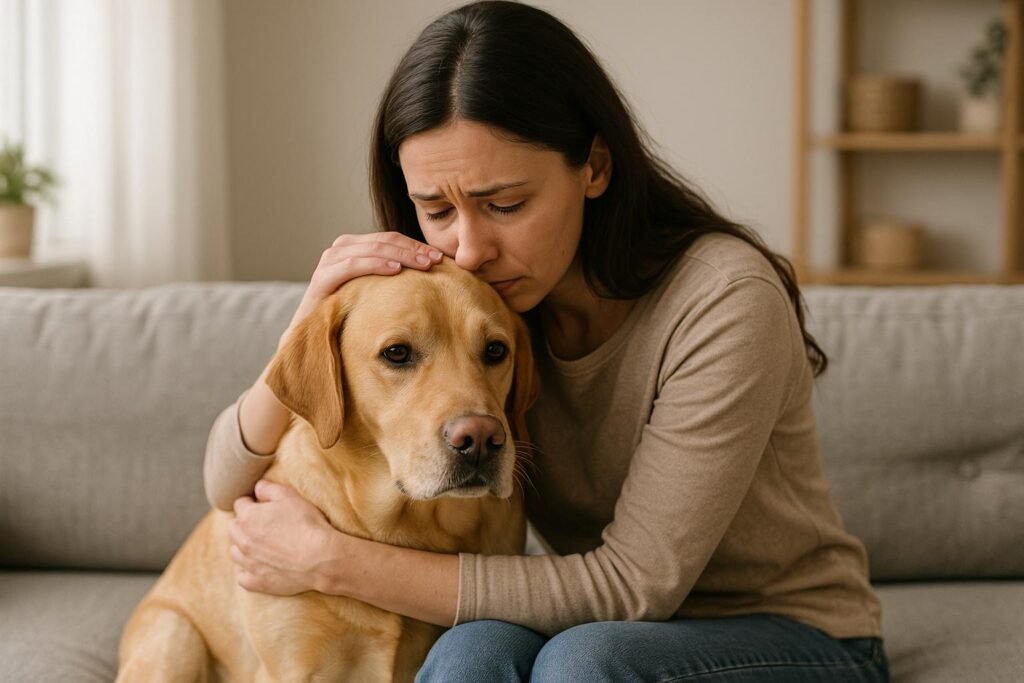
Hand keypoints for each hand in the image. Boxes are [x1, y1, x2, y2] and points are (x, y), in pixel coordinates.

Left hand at [229, 479, 338, 595]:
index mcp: (248, 517)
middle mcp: (243, 540)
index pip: (240, 504)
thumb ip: (269, 489)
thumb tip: (257, 488)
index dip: (252, 502)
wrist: (321, 559)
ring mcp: (248, 563)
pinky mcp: (256, 582)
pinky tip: (261, 566)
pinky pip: (242, 577)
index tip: (263, 505)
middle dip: (245, 524)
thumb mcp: (290, 496)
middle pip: (234, 528)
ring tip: (262, 546)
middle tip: (264, 525)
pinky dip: (248, 571)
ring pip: (235, 552)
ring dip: (244, 547)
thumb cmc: (307, 524)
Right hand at [280, 232, 443, 348]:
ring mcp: (329, 263)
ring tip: (422, 264)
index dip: (416, 245)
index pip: (390, 239)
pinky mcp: (321, 280)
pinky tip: (396, 271)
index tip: (440, 257)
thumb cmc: (346, 319)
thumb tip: (430, 279)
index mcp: (354, 250)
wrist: (309, 343)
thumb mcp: (373, 296)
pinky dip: (375, 264)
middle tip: (436, 259)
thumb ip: (391, 282)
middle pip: (383, 240)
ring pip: (369, 248)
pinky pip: (351, 264)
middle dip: (412, 248)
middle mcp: (340, 251)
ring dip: (399, 254)